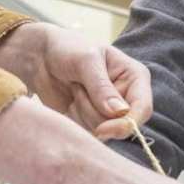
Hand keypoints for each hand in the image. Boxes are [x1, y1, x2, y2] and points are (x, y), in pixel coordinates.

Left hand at [0, 23, 152, 139]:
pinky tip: (70, 102)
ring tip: (75, 90)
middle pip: (121, 125)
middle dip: (95, 112)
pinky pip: (88, 134)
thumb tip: (120, 112)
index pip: (143, 108)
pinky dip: (75, 120)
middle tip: (79, 88)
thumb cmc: (68, 49)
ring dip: (82, 113)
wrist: (41, 57)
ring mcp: (110, 112)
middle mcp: (127, 97)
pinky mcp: (93, 122)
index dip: (126, 123)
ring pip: (103, 131)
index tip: (102, 129)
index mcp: (135, 77)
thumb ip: (102, 87)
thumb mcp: (86, 60)